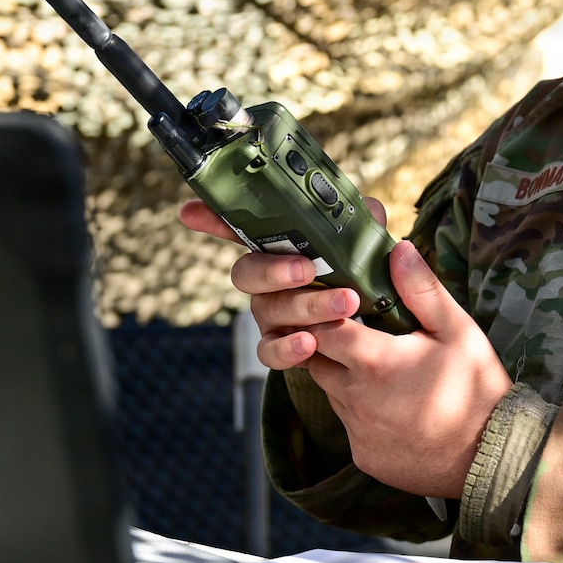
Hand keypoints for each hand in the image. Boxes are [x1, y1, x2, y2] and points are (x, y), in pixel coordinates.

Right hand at [177, 198, 373, 369]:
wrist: (373, 329)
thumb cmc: (360, 278)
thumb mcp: (364, 248)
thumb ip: (363, 227)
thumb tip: (370, 210)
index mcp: (279, 247)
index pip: (239, 228)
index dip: (212, 219)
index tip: (189, 212)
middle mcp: (265, 280)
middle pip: (247, 272)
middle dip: (275, 270)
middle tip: (308, 269)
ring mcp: (268, 315)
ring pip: (267, 309)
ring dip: (307, 306)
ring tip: (344, 304)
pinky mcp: (278, 348)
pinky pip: (270, 352)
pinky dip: (289, 348)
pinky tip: (310, 343)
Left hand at [177, 199, 512, 499]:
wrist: (493, 460)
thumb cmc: (478, 389)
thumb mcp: (457, 331)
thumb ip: (422, 290)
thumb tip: (398, 249)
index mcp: (374, 362)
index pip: (320, 327)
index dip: (323, 311)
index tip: (337, 301)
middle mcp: (355, 399)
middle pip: (317, 359)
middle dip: (329, 342)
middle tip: (355, 328)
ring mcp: (357, 432)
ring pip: (331, 392)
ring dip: (344, 375)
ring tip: (379, 365)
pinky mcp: (363, 457)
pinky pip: (349, 424)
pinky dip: (360, 410)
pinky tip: (392, 404)